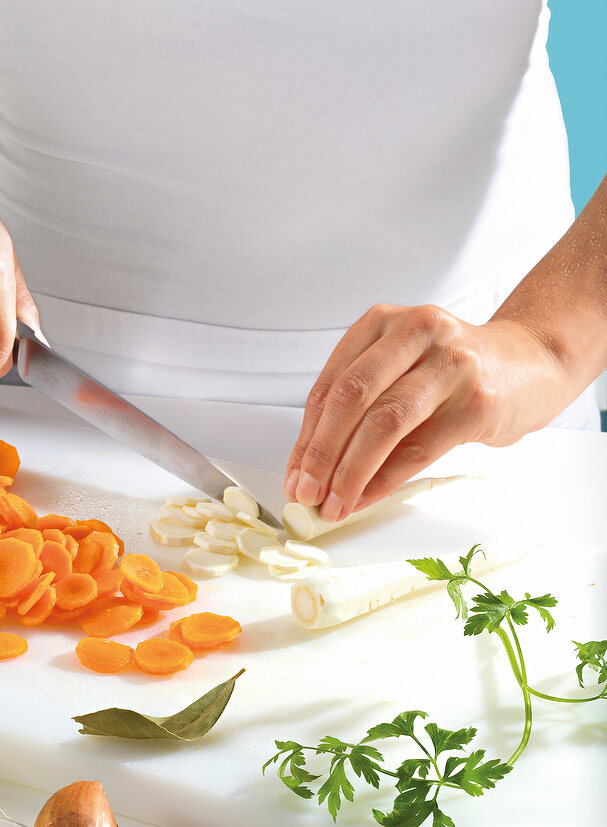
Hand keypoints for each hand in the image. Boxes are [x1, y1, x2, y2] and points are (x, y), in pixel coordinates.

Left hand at [282, 302, 577, 519]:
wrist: (533, 362)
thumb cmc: (455, 372)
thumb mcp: (401, 369)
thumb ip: (360, 407)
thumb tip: (314, 468)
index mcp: (381, 323)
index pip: (329, 386)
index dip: (306, 438)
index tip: (294, 475)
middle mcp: (414, 333)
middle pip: (349, 399)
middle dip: (320, 455)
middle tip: (305, 493)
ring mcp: (449, 364)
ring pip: (382, 424)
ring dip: (350, 473)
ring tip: (333, 503)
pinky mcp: (476, 401)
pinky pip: (418, 449)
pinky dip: (384, 480)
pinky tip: (366, 498)